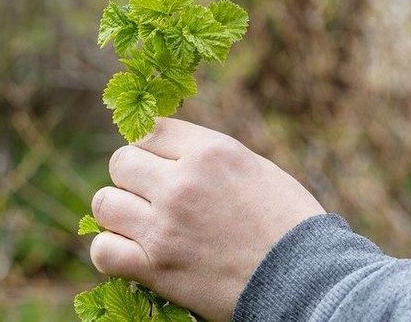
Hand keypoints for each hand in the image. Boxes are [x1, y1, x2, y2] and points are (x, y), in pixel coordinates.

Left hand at [89, 118, 325, 320]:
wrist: (307, 279)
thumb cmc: (289, 222)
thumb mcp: (253, 167)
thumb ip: (207, 157)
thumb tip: (169, 153)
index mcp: (210, 151)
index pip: (150, 130)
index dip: (150, 146)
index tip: (156, 161)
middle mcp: (181, 183)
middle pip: (121, 163)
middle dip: (132, 177)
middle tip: (150, 194)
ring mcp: (165, 226)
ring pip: (105, 203)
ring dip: (118, 212)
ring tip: (139, 223)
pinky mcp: (157, 268)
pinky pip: (104, 251)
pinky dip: (112, 251)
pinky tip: (132, 252)